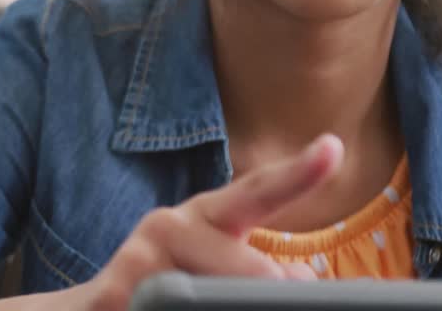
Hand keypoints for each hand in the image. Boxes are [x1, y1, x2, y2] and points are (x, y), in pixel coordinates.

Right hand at [64, 134, 343, 310]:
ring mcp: (137, 259)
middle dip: (269, 289)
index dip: (296, 174)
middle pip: (247, 266)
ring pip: (205, 292)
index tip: (332, 147)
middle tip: (291, 299)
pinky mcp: (110, 293)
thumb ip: (252, 268)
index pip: (255, 193)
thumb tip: (302, 283)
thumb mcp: (210, 271)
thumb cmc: (160, 287)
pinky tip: (157, 308)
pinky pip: (158, 305)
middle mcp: (168, 226)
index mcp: (203, 219)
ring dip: (219, 307)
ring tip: (203, 307)